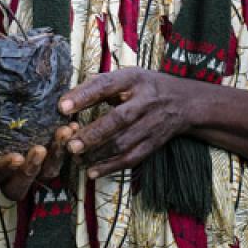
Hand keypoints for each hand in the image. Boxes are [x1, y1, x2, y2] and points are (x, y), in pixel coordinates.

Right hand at [0, 120, 81, 201]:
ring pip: (46, 173)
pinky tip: (71, 124)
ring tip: (63, 132)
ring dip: (56, 155)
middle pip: (22, 185)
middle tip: (40, 149)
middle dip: (32, 168)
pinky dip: (66, 143)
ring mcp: (30, 169)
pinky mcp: (46, 159)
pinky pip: (59, 158)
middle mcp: (8, 177)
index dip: (6, 169)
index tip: (16, 157)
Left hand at [59, 68, 196, 180]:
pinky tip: (92, 171)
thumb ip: (101, 84)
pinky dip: (111, 167)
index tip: (62, 107)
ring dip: (98, 153)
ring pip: (124, 143)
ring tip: (76, 157)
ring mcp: (151, 124)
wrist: (185, 102)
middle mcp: (145, 102)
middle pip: (119, 119)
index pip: (107, 86)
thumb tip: (67, 100)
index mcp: (134, 80)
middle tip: (71, 144)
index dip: (84, 96)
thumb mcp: (128, 76)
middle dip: (94, 133)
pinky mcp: (153, 143)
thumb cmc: (147, 87)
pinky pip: (131, 158)